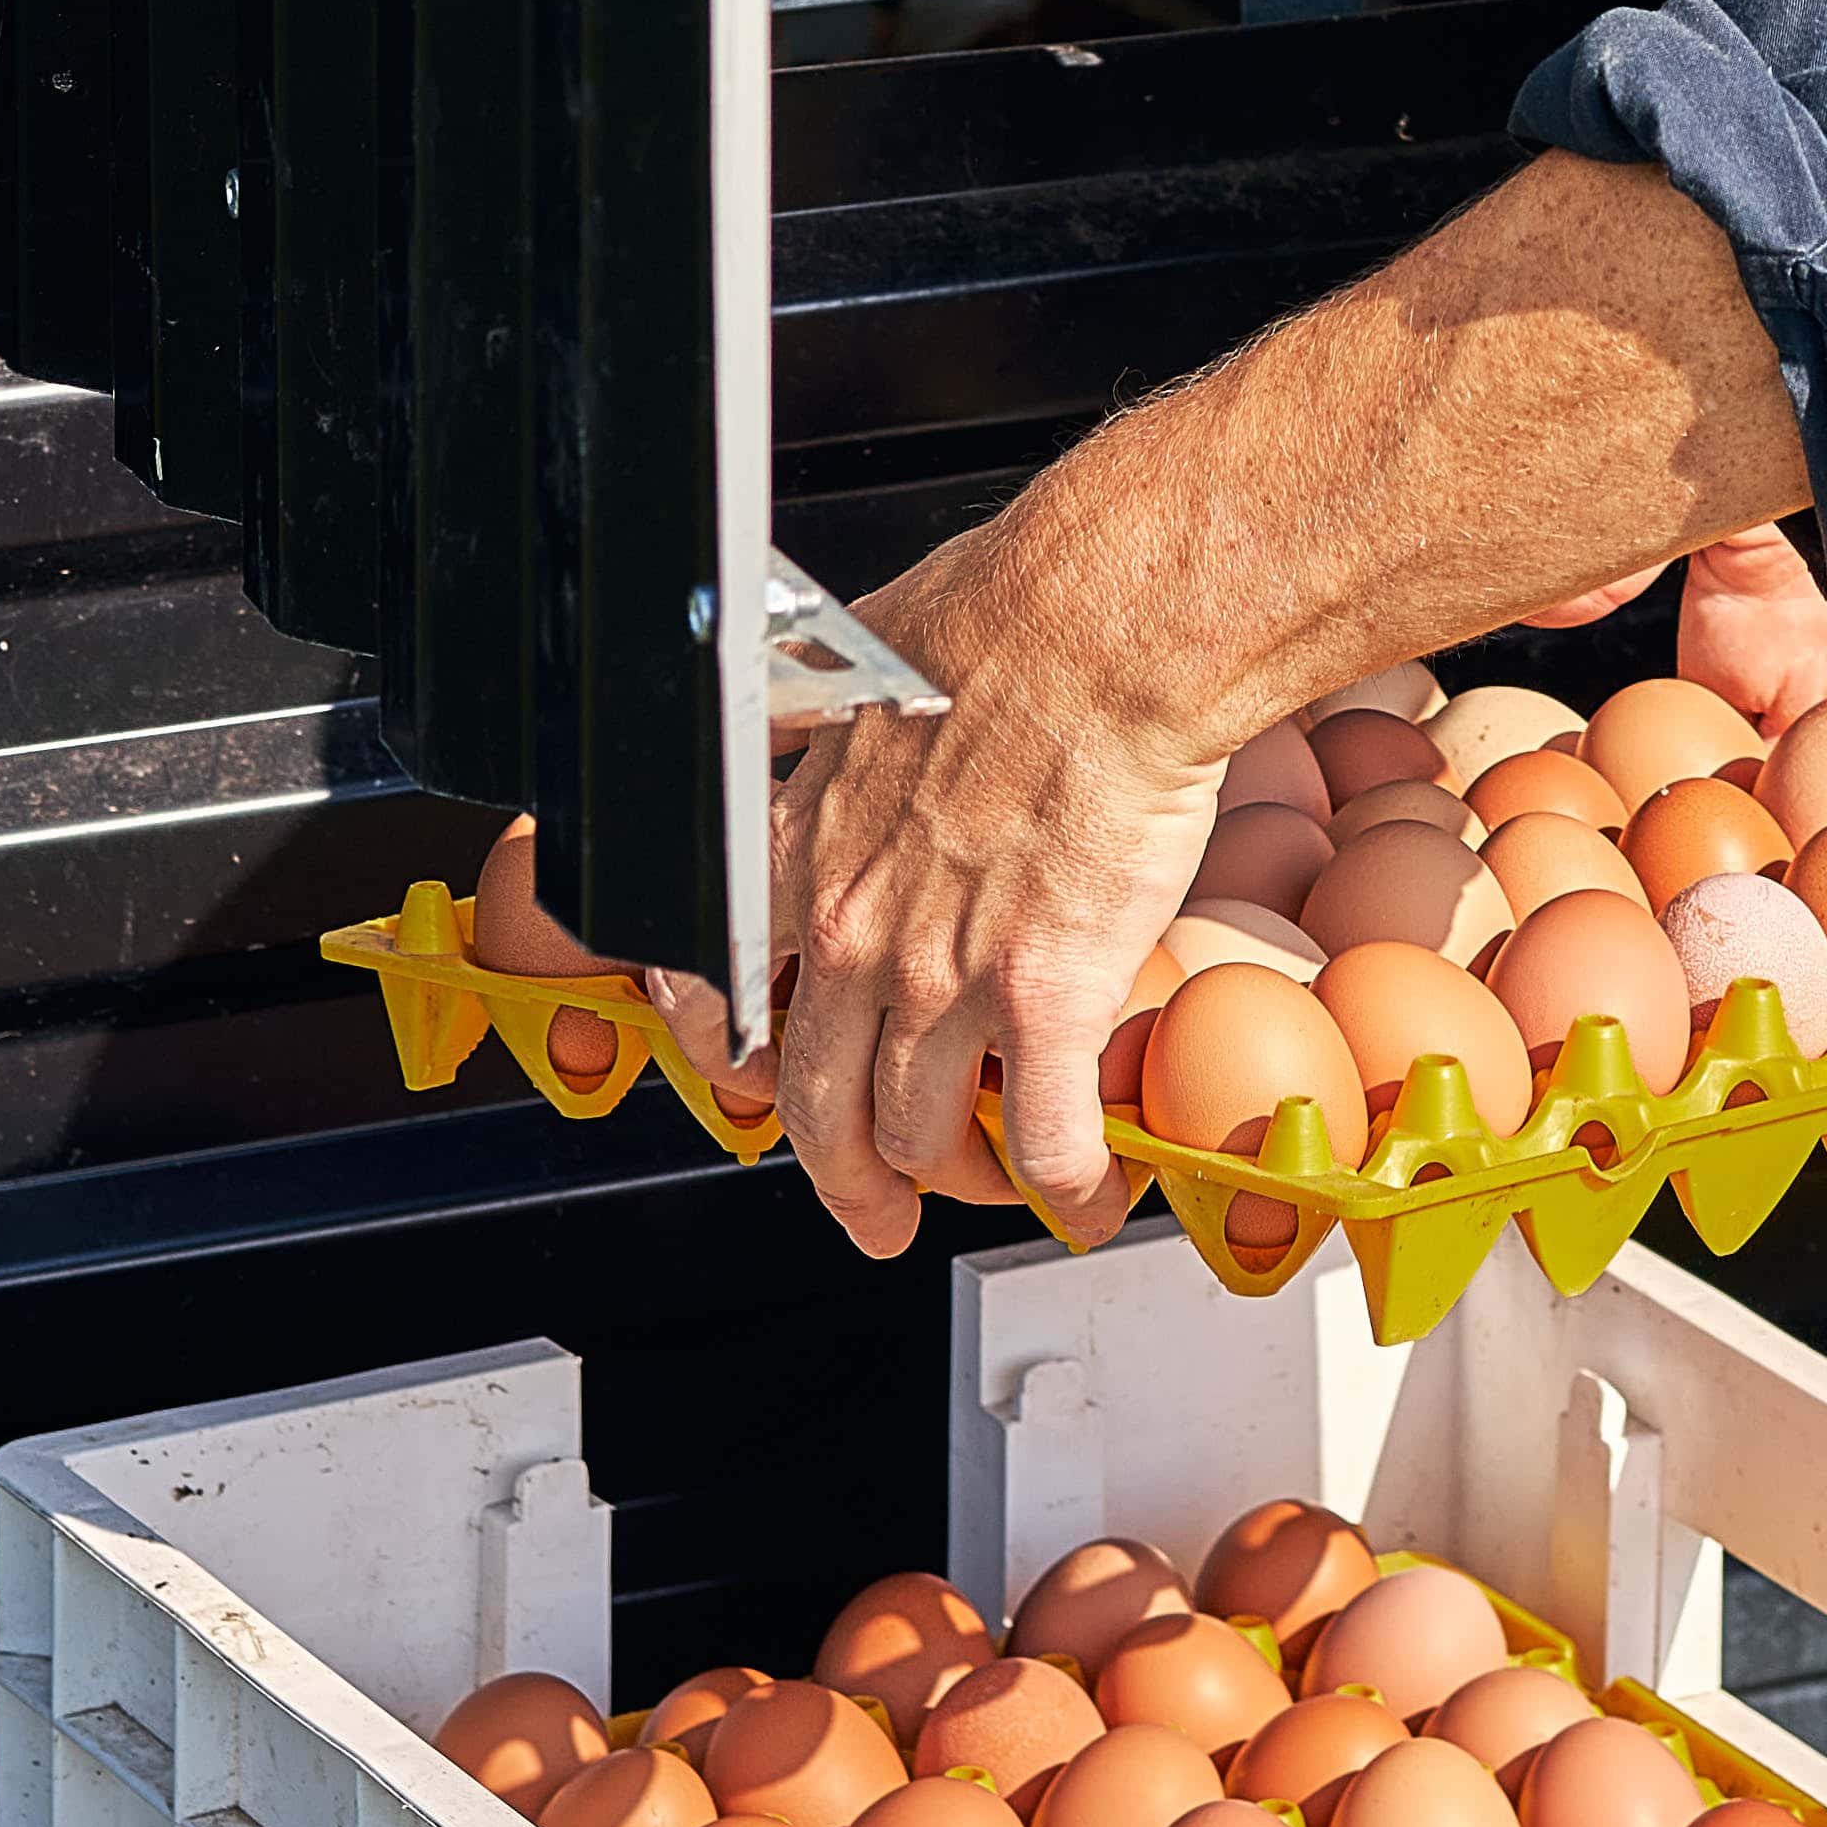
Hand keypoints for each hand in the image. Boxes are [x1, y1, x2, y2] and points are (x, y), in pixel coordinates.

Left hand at [755, 509, 1217, 1264]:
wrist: (1101, 630)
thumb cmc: (1003, 618)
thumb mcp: (860, 665)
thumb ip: (832, 718)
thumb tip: (831, 700)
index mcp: (798, 849)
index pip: (724, 995)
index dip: (742, 1062)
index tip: (766, 1085)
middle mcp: (850, 930)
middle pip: (817, 1105)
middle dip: (846, 1179)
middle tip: (874, 1208)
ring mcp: (941, 978)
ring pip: (920, 1136)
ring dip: (962, 1178)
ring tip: (1002, 1185)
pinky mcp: (1044, 1001)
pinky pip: (1046, 1141)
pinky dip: (1066, 1193)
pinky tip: (1092, 1203)